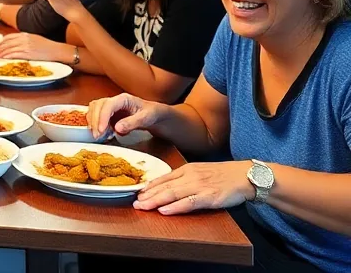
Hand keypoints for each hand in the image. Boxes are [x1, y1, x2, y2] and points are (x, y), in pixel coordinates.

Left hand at [0, 32, 67, 61]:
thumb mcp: (35, 38)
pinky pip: (15, 54)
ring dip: (2, 52)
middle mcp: (24, 39)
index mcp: (25, 34)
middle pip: (7, 43)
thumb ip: (25, 39)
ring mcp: (26, 46)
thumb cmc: (47, 45)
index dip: (2, 41)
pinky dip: (7, 56)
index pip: (9, 37)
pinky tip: (3, 58)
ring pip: (10, 49)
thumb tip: (16, 42)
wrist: (56, 50)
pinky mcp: (28, 54)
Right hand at [86, 93, 166, 140]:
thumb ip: (132, 123)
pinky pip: (96, 116)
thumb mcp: (146, 118)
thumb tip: (117, 128)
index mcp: (123, 99)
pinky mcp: (107, 114)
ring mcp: (109, 106)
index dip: (102, 118)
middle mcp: (114, 100)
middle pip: (97, 106)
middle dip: (95, 121)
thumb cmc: (152, 114)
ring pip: (94, 110)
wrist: (155, 115)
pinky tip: (102, 134)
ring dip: (93, 123)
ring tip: (99, 136)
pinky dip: (95, 124)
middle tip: (97, 136)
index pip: (108, 105)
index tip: (101, 131)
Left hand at [134, 161, 253, 214]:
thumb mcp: (200, 171)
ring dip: (155, 201)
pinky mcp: (209, 197)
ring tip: (143, 206)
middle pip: (164, 187)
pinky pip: (188, 203)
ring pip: (172, 194)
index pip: (163, 178)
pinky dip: (175, 207)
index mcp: (187, 169)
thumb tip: (168, 185)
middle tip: (134, 202)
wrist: (245, 176)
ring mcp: (199, 186)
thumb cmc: (224, 175)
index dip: (149, 186)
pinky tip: (164, 210)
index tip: (137, 192)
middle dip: (147, 195)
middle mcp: (190, 176)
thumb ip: (185, 177)